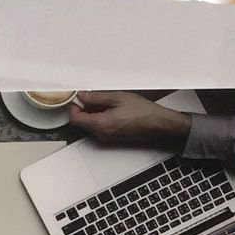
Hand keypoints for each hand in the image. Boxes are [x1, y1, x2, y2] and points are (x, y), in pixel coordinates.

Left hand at [69, 91, 190, 149]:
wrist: (160, 125)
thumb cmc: (144, 113)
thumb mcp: (118, 98)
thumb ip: (96, 97)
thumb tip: (82, 96)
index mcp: (100, 125)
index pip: (75, 118)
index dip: (74, 106)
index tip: (78, 98)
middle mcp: (101, 134)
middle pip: (81, 122)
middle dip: (84, 108)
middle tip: (93, 97)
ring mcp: (106, 138)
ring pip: (90, 124)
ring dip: (93, 112)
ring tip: (107, 102)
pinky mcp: (112, 138)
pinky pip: (99, 128)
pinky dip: (101, 118)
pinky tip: (113, 109)